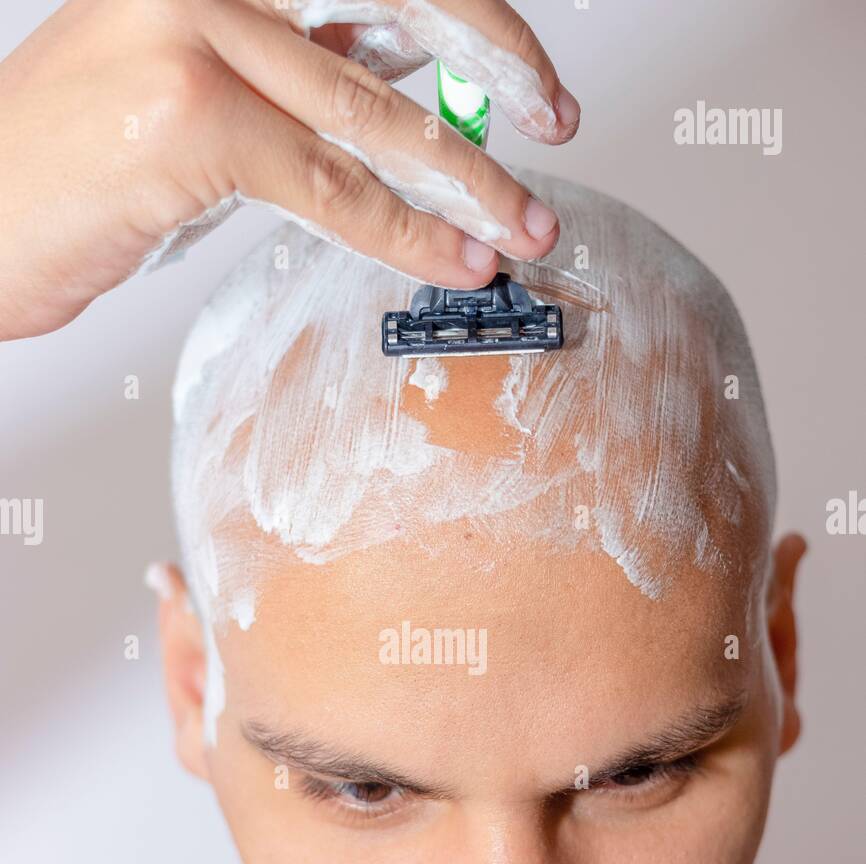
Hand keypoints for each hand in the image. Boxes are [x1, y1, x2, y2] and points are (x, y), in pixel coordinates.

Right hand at [0, 0, 579, 340]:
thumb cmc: (82, 158)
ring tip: (524, 226)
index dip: (471, 13)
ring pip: (376, 114)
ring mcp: (197, 31)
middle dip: (495, 65)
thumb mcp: (201, 78)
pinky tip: (458, 257)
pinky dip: (407, 233)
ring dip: (469, 178)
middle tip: (554, 125)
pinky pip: (333, 186)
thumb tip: (411, 67)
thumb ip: (302, 59)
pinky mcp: (193, 118)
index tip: (526, 73)